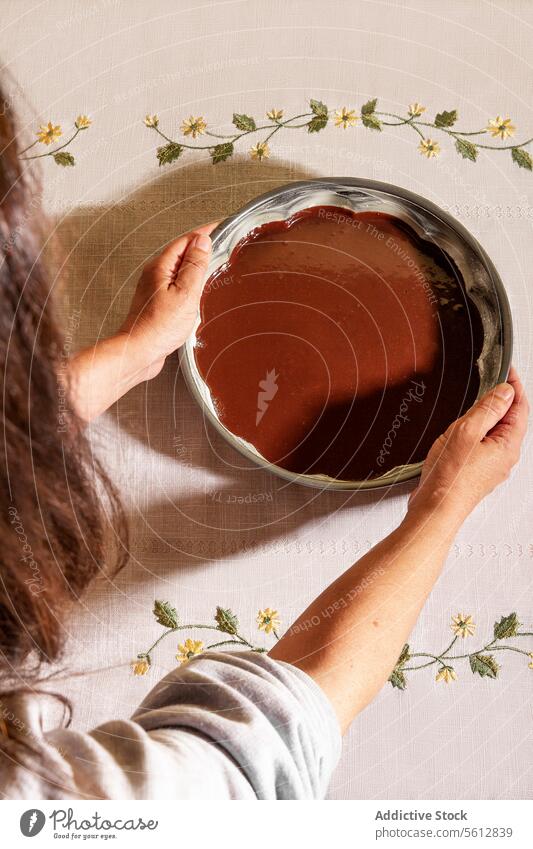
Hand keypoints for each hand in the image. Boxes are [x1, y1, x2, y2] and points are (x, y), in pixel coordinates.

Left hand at [118, 223, 216, 379]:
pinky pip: (176, 284)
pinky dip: (189, 281)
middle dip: (201, 245)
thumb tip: (203, 242)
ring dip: (196, 264)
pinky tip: (197, 290)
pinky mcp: (156, 303)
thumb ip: (195, 266)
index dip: (205, 232)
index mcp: (161, 267)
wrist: (138, 352)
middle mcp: (154, 274)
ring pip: (178, 268)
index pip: (187, 240)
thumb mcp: (185, 293)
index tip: (222, 226)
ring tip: (213, 262)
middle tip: (221, 242)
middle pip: (181, 252)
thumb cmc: (158, 328)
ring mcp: (154, 288)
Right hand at [408, 367, 527, 523]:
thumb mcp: (467, 432)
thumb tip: (505, 392)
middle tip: (490, 380)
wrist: (436, 508)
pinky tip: (462, 429)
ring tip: (474, 402)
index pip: (520, 407)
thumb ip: (488, 409)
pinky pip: (483, 444)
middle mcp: (504, 457)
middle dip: (501, 398)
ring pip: (495, 432)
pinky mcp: (477, 471)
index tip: (506, 369)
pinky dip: (477, 430)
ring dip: (487, 414)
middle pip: (511, 419)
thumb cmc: (450, 477)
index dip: (514, 385)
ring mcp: (491, 465)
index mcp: (508, 445)